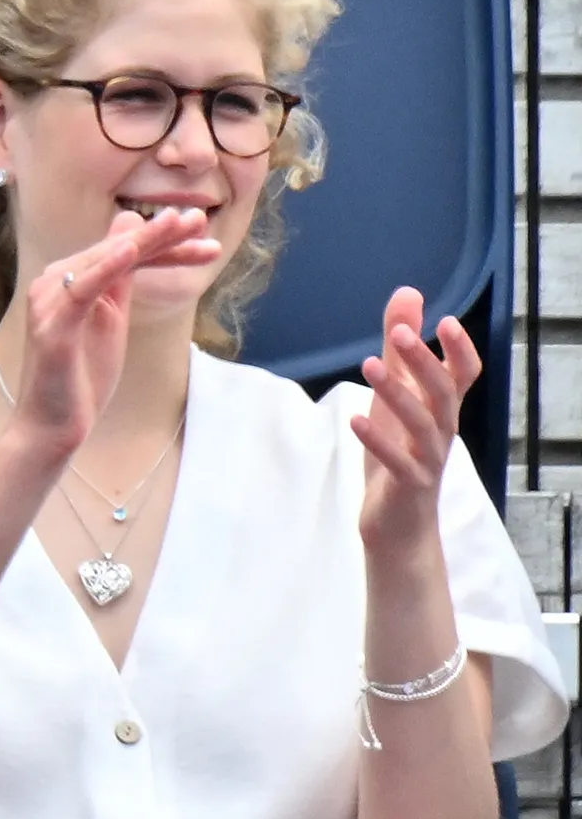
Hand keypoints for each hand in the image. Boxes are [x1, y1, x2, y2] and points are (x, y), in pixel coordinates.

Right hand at [0, 208, 218, 468]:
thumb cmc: (80, 377)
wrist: (51, 427)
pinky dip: (106, 267)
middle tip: (200, 219)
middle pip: (117, 251)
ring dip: (144, 241)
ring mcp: (50, 304)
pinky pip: (82, 290)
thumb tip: (130, 232)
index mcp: (68, 281)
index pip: (122, 252)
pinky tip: (132, 250)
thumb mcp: (110, 318)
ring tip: (181, 224)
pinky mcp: (52, 327)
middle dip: (162, 235)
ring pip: (104, 262)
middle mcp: (53, 284)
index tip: (203, 233)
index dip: (164, 241)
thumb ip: (119, 276)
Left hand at [353, 287, 478, 560]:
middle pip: (443, 391)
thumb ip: (401, 350)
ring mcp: (428, 459)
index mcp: (442, 410)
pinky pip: (397, 461)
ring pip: (422, 423)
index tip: (445, 320)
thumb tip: (409, 294)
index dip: (460, 349)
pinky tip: (355, 421)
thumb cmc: (399, 454)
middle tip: (399, 332)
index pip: (464, 374)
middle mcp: (442, 430)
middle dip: (423, 361)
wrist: (399, 524)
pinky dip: (376, 440)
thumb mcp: (395, 397)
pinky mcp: (408, 484)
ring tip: (368, 365)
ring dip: (396, 392)